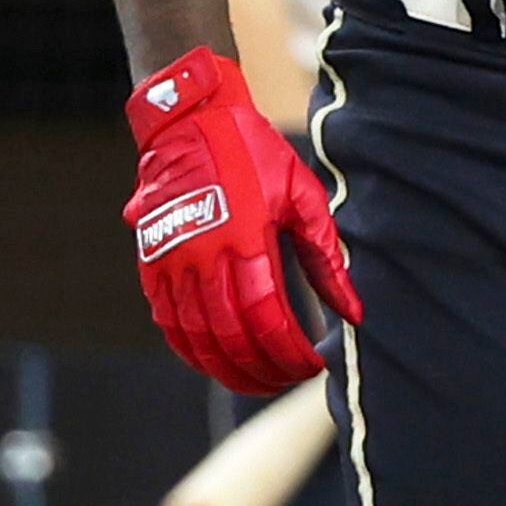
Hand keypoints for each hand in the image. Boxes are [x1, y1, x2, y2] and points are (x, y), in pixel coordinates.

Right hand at [124, 47, 361, 393]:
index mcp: (245, 238)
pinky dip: (193, 351)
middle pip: (230, 336)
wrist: (190, 123)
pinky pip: (169, 324)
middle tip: (289, 380)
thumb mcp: (302, 194)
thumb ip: (326, 254)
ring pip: (196, 338)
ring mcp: (170, 264)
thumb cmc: (255, 155)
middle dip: (262, 368)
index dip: (289, 350)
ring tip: (258, 382)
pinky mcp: (151, 266)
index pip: (266, 316)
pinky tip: (216, 362)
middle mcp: (202, 257)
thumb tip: (355, 308)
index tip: (312, 367)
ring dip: (227, 370)